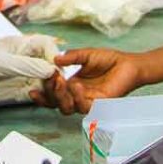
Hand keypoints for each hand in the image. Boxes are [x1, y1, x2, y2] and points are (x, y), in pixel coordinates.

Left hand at [0, 35, 59, 105]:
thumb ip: (26, 65)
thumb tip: (52, 69)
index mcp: (22, 45)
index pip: (47, 46)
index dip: (56, 57)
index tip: (58, 70)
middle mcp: (25, 60)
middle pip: (50, 66)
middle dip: (57, 76)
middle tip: (57, 88)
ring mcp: (22, 76)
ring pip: (46, 83)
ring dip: (52, 90)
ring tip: (50, 96)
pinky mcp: (16, 92)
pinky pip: (36, 95)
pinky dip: (41, 98)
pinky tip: (35, 99)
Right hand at [30, 48, 144, 114]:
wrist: (129, 64)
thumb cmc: (109, 60)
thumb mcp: (86, 55)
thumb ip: (71, 57)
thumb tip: (54, 59)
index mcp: (70, 85)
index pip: (52, 95)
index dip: (42, 94)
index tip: (33, 87)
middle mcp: (76, 96)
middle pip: (56, 104)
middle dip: (49, 93)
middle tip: (51, 78)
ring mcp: (87, 102)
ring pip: (67, 108)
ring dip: (61, 96)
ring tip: (61, 80)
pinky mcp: (99, 105)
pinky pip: (84, 107)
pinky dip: (77, 97)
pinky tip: (77, 85)